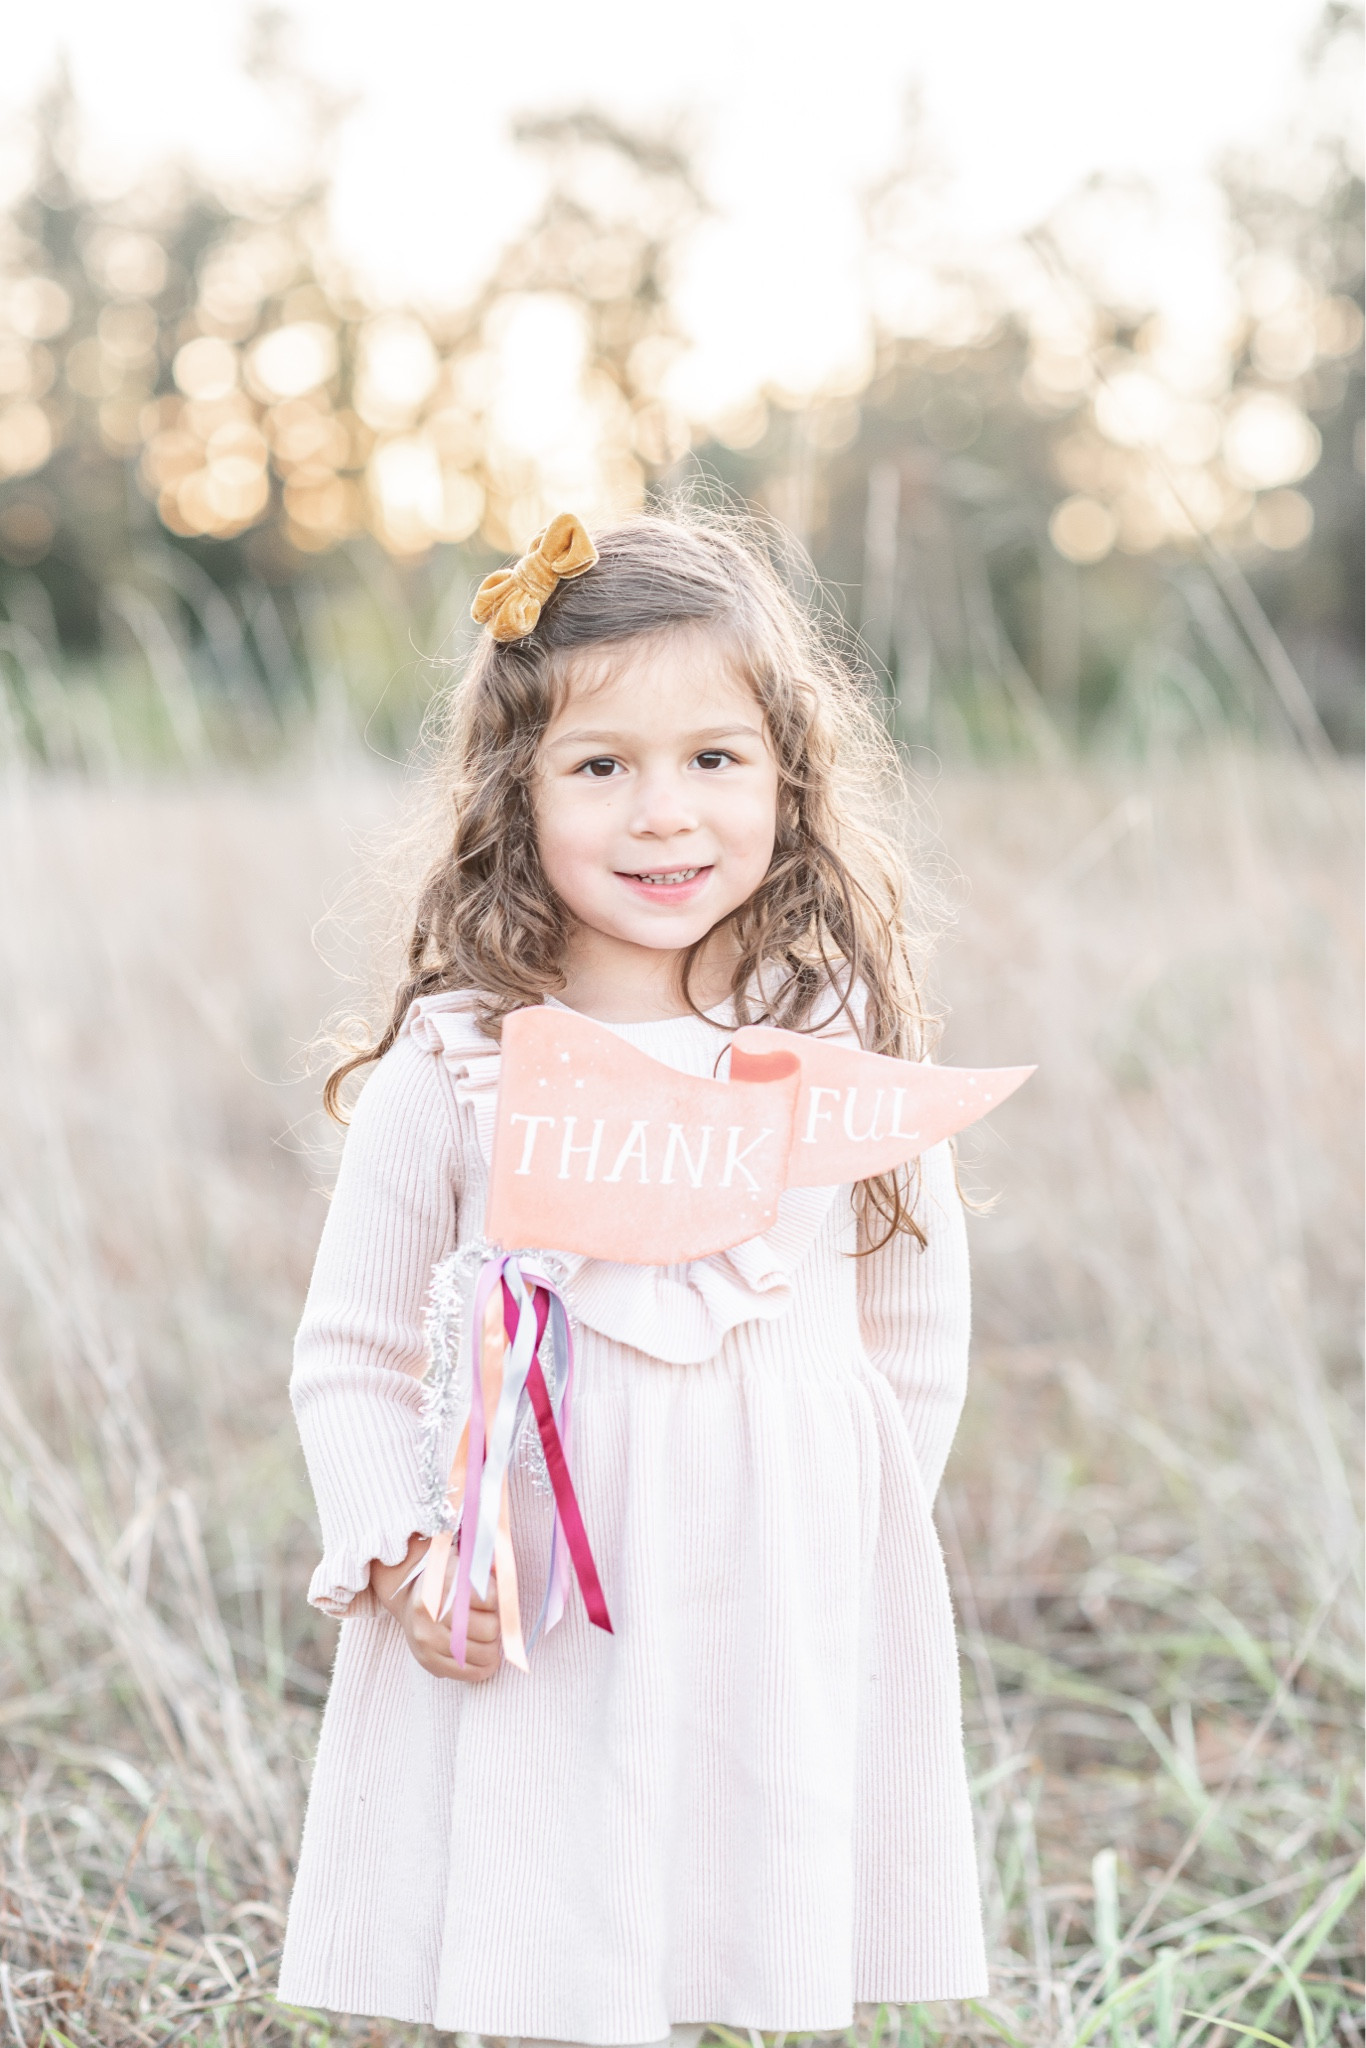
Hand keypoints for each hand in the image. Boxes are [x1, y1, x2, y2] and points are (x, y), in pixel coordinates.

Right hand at [370, 1534, 502, 1683]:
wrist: (410, 1600)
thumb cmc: (447, 1581)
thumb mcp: (464, 1563)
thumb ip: (487, 1567)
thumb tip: (504, 1577)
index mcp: (442, 1581)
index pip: (490, 1598)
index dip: (498, 1600)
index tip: (493, 1598)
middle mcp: (432, 1612)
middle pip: (490, 1628)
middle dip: (497, 1624)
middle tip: (490, 1619)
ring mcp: (428, 1639)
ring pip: (485, 1653)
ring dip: (493, 1646)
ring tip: (486, 1636)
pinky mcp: (429, 1661)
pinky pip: (470, 1673)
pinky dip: (485, 1666)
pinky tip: (484, 1656)